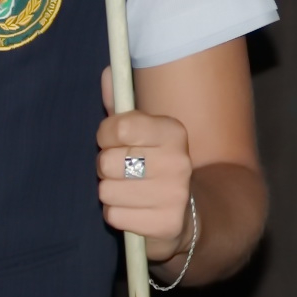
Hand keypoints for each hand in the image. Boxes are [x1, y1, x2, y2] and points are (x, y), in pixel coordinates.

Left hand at [98, 70, 194, 260]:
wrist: (190, 214)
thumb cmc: (154, 166)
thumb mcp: (142, 133)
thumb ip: (121, 106)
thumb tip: (107, 72)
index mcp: (173, 131)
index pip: (119, 126)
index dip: (106, 136)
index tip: (113, 142)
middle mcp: (178, 161)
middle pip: (107, 161)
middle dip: (105, 168)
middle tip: (122, 172)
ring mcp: (175, 195)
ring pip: (106, 191)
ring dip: (110, 193)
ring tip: (128, 193)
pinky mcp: (166, 225)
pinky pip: (115, 216)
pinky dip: (118, 215)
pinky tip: (134, 212)